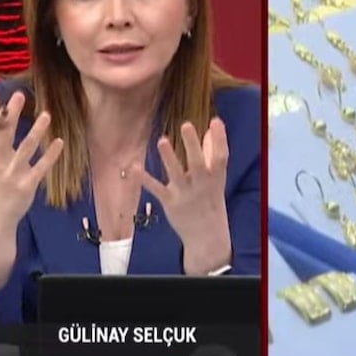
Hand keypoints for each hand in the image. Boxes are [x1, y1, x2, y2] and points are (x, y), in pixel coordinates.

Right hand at [0, 92, 62, 233]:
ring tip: (47, 115)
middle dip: (10, 115)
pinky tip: (60, 142)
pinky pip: (40, 168)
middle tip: (18, 95)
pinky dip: (50, 155)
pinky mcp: (27, 186)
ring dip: (35, 131)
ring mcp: (13, 174)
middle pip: (3, 135)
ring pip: (25, 149)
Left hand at [138, 119, 231, 274]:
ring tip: (161, 141)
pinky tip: (134, 168)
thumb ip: (211, 155)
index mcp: (216, 177)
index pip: (220, 156)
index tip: (215, 121)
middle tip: (186, 125)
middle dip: (192, 144)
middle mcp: (201, 183)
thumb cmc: (211, 200)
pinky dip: (145, 179)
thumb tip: (209, 131)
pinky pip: (157, 189)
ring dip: (169, 157)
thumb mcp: (216, 179)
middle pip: (197, 161)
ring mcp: (185, 193)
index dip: (220, 138)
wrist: (207, 234)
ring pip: (176, 173)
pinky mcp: (170, 202)